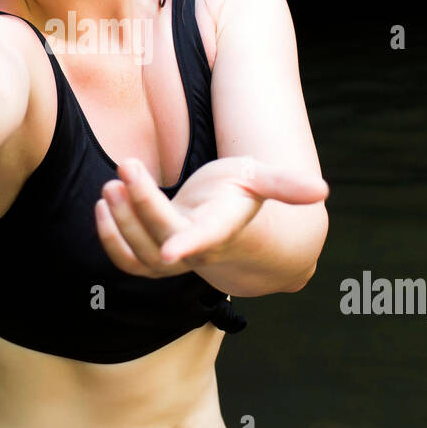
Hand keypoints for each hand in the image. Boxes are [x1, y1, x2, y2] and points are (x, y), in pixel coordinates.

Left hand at [94, 156, 328, 277]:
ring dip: (120, 221)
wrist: (222, 222)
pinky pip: (126, 262)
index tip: (168, 251)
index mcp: (223, 228)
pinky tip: (104, 203)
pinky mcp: (151, 259)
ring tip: (111, 183)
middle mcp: (197, 250)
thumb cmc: (239, 194)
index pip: (205, 240)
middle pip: (163, 236)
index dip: (188, 245)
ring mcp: (173, 259)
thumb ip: (285, 186)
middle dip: (142, 203)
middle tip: (126, 165)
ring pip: (140, 255)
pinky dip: (109, 238)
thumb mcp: (260, 180)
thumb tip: (322, 191)